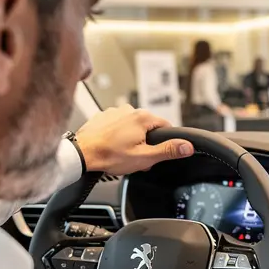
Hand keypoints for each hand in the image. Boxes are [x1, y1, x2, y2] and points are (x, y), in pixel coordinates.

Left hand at [75, 105, 193, 174]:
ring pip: (132, 127)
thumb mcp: (144, 157)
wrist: (81, 154)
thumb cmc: (109, 156)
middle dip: (146, 143)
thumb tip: (187, 146)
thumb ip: (168, 150)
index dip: (164, 142)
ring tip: (121, 154)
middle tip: (136, 158)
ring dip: (131, 139)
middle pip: (148, 127)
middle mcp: (129, 110)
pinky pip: (117, 126)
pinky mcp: (102, 117)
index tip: (156, 153)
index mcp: (143, 117)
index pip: (166, 126)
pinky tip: (111, 147)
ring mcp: (114, 112)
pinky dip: (116, 136)